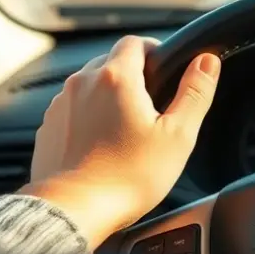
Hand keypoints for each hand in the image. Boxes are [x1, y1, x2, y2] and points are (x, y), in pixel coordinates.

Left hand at [20, 36, 220, 245]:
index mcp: (116, 77)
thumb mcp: (177, 136)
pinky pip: (72, 110)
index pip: (134, 42)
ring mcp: (60, 105)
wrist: (73, 211)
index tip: (164, 72)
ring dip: (107, 98)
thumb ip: (195, 93)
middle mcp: (82, 83)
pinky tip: (100, 147)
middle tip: (150, 109)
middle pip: (111, 62)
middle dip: (132, 77)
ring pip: (90, 87)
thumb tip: (207, 61)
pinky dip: (87, 119)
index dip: (153, 51)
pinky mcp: (47, 127)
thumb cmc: (127, 177)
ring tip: (125, 132)